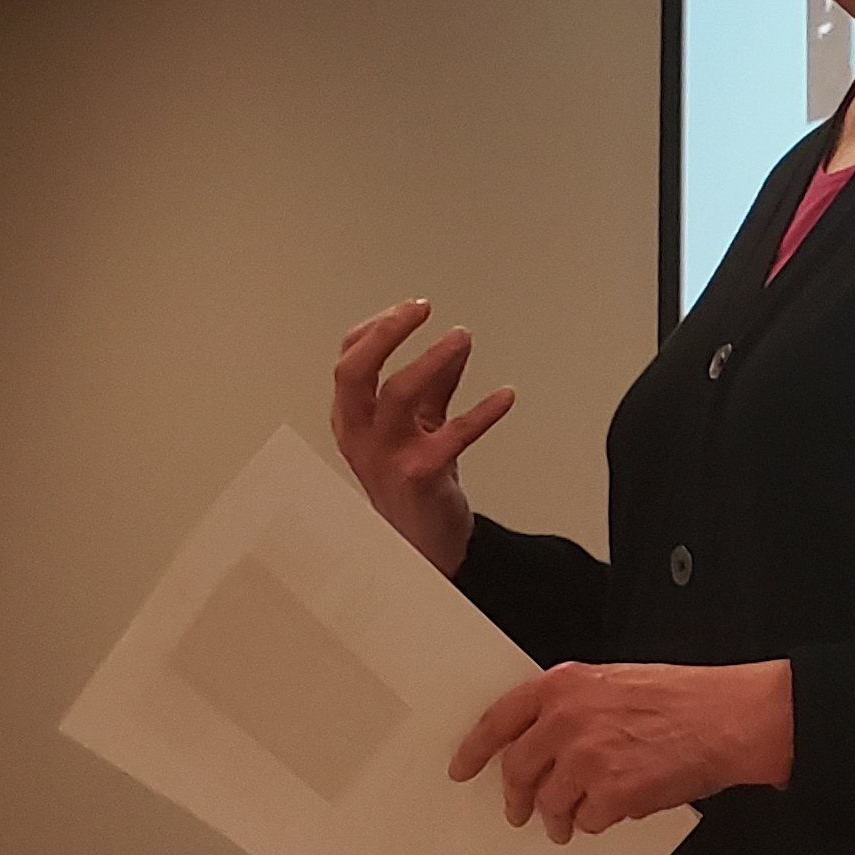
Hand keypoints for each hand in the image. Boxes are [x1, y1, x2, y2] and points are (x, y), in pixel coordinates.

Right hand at [330, 298, 513, 576]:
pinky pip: (452, 435)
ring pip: (397, 395)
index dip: (377, 328)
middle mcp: (361, 435)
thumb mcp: (418, 427)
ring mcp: (387, 456)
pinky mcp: (420, 475)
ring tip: (462, 337)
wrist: (422, 546)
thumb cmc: (414, 483)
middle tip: (419, 309)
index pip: (349, 360)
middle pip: (355, 371)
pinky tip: (505, 396)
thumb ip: (436, 385)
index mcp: (352, 418)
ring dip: (433, 360)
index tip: (411, 308)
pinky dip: (482, 411)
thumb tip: (459, 342)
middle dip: (386, 333)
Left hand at [445, 659, 792, 842]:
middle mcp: (567, 719)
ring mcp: (585, 758)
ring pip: (548, 803)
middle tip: (519, 811)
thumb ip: (572, 706)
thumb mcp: (615, 683)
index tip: (463, 768)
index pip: (499, 719)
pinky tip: (616, 809)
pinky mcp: (608, 793)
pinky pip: (586, 821)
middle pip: (517, 769)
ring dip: (557, 818)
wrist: (728, 718)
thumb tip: (544, 742)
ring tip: (571, 821)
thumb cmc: (684, 700)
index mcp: (564, 685)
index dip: (475, 749)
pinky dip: (597, 821)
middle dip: (516, 797)